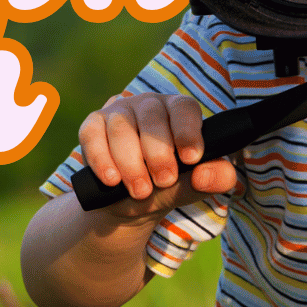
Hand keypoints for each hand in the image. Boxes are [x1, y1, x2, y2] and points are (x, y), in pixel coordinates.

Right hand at [76, 93, 241, 220]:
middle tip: (164, 181)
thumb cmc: (170, 184)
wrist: (130, 201)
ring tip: (141, 191)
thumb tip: (204, 174)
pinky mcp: (92, 125)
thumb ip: (214, 178)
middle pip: (152, 117)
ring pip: (121, 127)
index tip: (190, 159)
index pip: (184, 109)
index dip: (187, 132)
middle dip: (158, 153)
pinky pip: (92, 135)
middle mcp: (148, 104)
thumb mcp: (196, 185)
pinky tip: (112, 180)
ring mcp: (118, 112)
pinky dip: (102, 160)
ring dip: (131, 163)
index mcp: (179, 110)